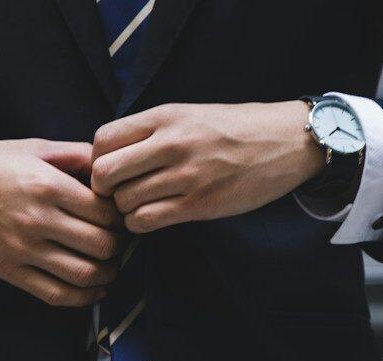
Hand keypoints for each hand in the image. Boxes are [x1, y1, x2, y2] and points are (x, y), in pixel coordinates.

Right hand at [0, 139, 122, 306]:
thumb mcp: (34, 147)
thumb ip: (76, 155)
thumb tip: (112, 166)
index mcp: (46, 185)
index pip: (105, 211)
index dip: (121, 215)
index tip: (119, 214)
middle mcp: (36, 219)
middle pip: (102, 245)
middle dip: (118, 244)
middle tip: (118, 239)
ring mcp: (22, 249)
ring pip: (84, 274)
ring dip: (108, 273)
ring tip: (110, 264)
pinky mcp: (9, 271)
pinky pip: (56, 294)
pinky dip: (84, 297)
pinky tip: (94, 288)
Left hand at [91, 102, 323, 232]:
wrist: (285, 142)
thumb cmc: (233, 129)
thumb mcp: (188, 114)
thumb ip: (150, 131)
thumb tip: (107, 155)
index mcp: (165, 117)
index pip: (102, 140)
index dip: (97, 159)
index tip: (111, 168)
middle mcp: (171, 143)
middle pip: (104, 173)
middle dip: (104, 188)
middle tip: (118, 192)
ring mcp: (186, 176)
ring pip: (124, 202)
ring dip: (125, 209)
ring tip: (141, 204)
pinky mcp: (200, 204)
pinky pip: (146, 221)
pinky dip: (141, 223)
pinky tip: (153, 216)